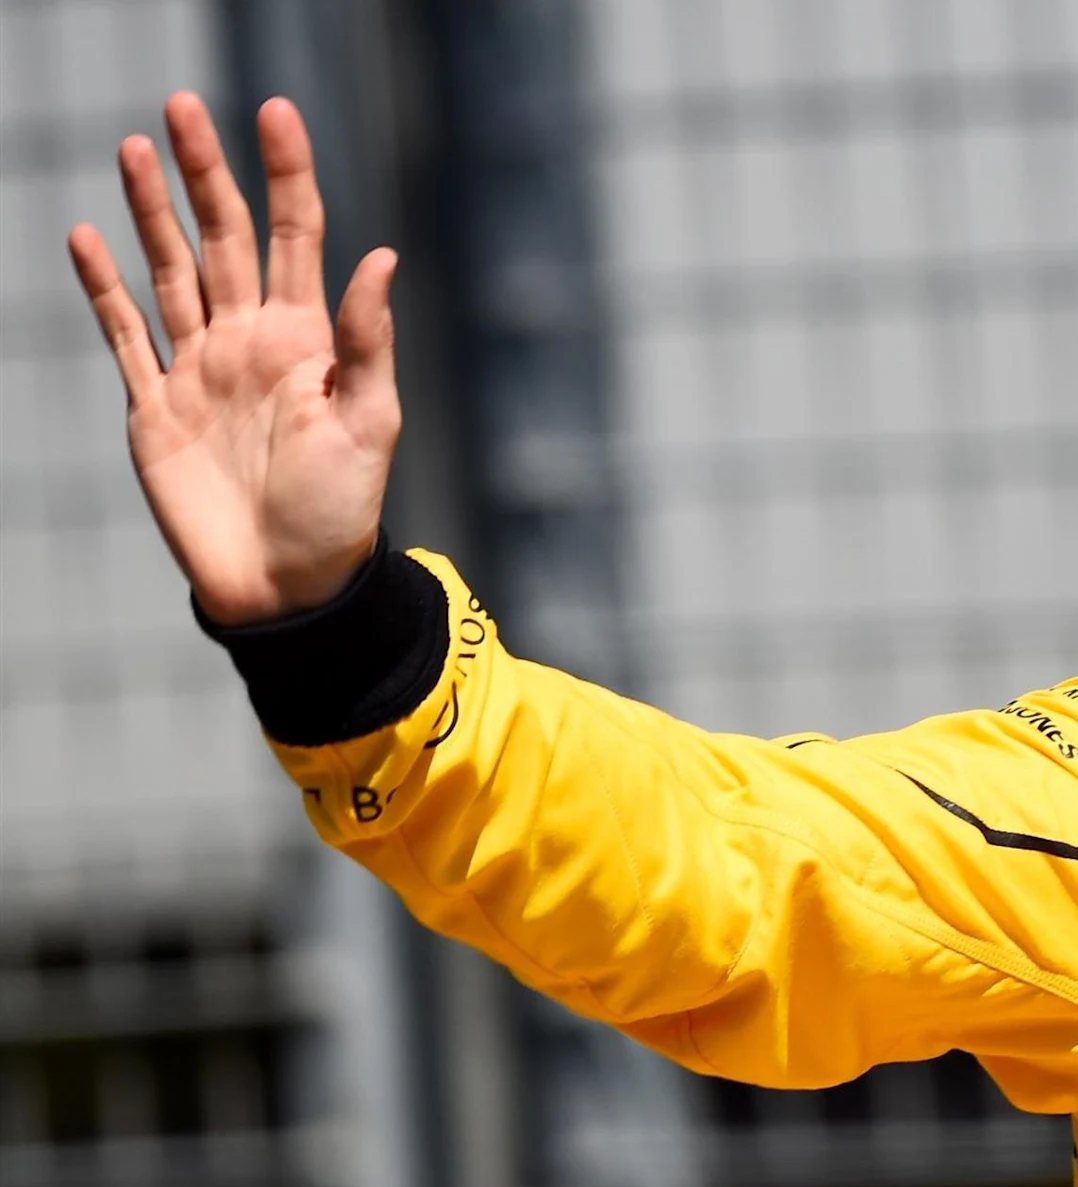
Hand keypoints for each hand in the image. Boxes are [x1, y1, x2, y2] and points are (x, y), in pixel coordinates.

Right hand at [67, 93, 398, 624]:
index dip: (287, 172)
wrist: (286, 583)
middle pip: (222, 235)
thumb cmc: (341, 510)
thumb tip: (384, 255)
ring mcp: (199, 368)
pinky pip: (123, 333)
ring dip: (150, 210)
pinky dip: (103, 287)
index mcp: (307, 338)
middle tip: (180, 106)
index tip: (275, 111)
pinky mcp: (154, 405)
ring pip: (170, 270)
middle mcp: (249, 340)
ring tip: (133, 148)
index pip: (295, 234)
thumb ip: (368, 340)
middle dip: (204, 171)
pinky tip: (86, 237)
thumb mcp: (370, 421)